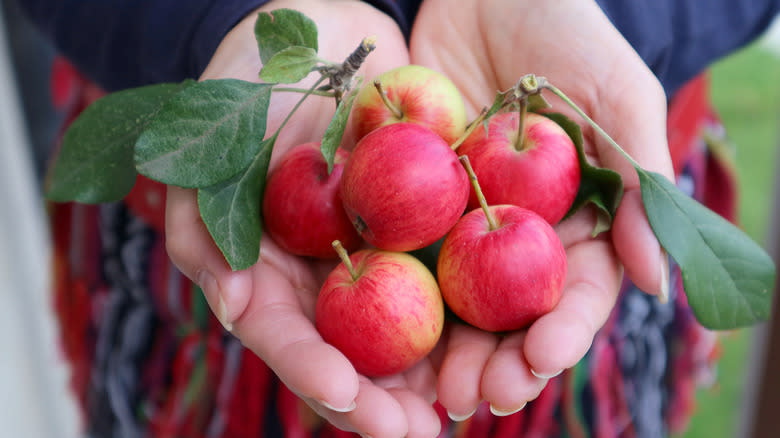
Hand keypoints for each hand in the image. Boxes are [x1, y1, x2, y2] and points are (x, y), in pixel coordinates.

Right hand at [165, 2, 440, 435]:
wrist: (324, 37)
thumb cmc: (254, 88)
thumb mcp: (214, 146)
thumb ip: (206, 226)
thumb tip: (233, 309)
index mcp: (272, 272)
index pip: (286, 335)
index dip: (310, 368)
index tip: (345, 392)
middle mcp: (328, 277)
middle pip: (354, 354)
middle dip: (384, 398)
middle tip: (419, 429)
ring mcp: (380, 256)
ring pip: (410, 331)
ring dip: (440, 372)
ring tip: (475, 400)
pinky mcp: (430, 229)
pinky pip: (457, 273)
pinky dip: (479, 306)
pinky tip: (508, 333)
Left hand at [409, 0, 673, 416]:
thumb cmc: (567, 31)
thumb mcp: (616, 97)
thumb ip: (638, 184)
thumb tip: (651, 282)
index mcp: (579, 219)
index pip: (576, 292)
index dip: (560, 333)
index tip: (538, 363)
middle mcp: (520, 230)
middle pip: (509, 312)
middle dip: (495, 360)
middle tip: (472, 397)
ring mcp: (463, 218)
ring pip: (453, 296)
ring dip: (442, 348)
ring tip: (428, 389)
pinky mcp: (413, 196)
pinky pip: (402, 244)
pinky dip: (389, 287)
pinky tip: (372, 324)